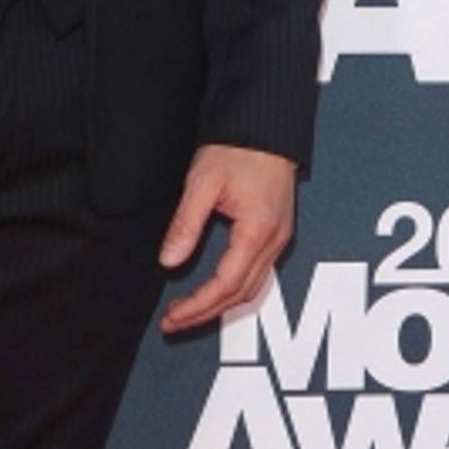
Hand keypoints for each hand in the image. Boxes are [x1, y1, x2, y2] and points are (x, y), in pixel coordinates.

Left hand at [158, 144, 296, 333]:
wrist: (265, 127)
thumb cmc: (237, 148)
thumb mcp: (202, 182)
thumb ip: (186, 224)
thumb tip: (169, 261)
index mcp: (258, 231)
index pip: (225, 285)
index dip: (197, 306)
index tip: (172, 316)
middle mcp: (275, 241)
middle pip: (241, 295)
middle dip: (205, 313)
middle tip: (173, 321)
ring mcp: (280, 238)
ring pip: (252, 289)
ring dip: (220, 305)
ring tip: (189, 311)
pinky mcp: (277, 232)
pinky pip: (258, 274)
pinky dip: (234, 289)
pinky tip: (215, 290)